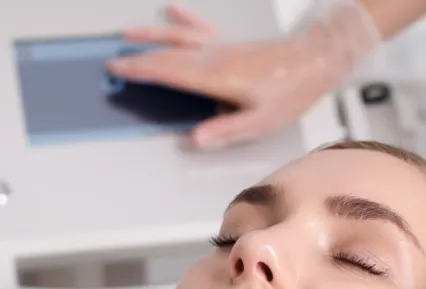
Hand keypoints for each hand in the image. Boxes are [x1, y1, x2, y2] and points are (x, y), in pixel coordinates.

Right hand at [107, 2, 379, 149]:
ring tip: (127, 33)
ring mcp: (222, 47)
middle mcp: (215, 58)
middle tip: (111, 60)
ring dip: (151, 36)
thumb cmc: (290, 91)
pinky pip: (202, 28)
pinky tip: (173, 9)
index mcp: (217, 78)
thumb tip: (195, 139)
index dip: (141, 71)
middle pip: (167, 56)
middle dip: (137, 57)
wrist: (314, 61)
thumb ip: (225, 130)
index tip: (118, 69)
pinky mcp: (231, 44)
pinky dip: (185, 19)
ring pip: (178, 38)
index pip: (169, 74)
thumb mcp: (260, 122)